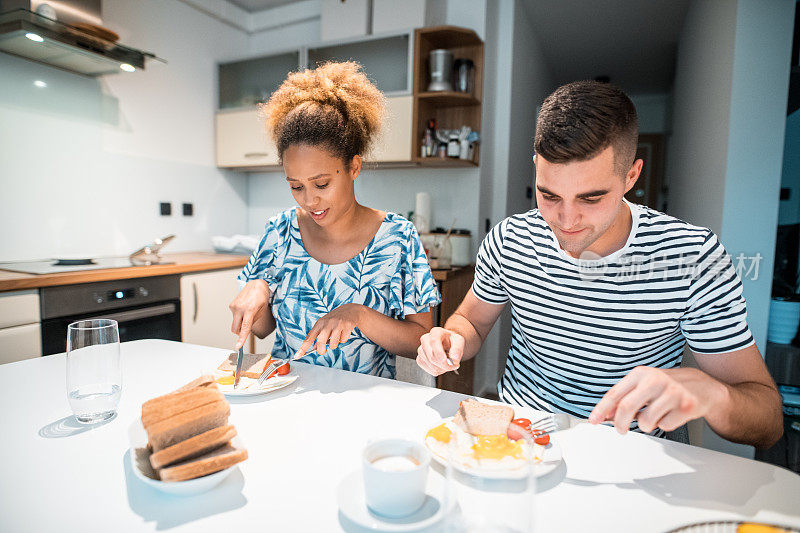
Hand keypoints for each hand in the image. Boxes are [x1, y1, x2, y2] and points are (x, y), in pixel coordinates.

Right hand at [229, 279, 268, 349]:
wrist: (256, 284)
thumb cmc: (262, 296)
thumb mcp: (262, 310)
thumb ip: (253, 321)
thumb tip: (246, 330)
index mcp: (249, 310)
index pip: (244, 328)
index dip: (241, 338)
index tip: (237, 346)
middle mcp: (240, 308)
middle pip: (235, 328)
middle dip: (239, 332)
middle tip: (247, 327)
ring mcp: (234, 306)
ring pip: (235, 323)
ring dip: (240, 322)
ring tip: (248, 313)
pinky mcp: (231, 305)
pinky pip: (234, 317)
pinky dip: (239, 317)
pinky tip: (245, 309)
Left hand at [295, 304, 363, 358]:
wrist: (350, 310)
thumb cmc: (335, 319)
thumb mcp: (325, 324)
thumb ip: (319, 335)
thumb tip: (314, 348)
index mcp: (319, 323)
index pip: (309, 338)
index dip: (303, 348)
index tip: (297, 356)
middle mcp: (327, 323)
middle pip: (321, 342)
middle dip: (321, 350)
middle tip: (323, 351)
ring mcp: (337, 324)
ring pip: (333, 344)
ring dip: (334, 344)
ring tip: (337, 337)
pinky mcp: (347, 326)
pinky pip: (343, 341)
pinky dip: (343, 339)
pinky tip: (344, 332)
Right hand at [416, 327, 463, 375]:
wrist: (447, 345)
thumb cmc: (452, 342)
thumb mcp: (459, 341)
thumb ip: (458, 349)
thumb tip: (454, 358)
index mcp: (436, 332)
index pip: (434, 341)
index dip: (439, 352)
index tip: (446, 361)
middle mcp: (425, 339)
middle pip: (431, 356)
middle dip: (444, 364)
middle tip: (454, 366)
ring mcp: (421, 349)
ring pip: (430, 364)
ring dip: (442, 368)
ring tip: (448, 364)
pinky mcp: (419, 359)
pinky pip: (428, 369)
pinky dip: (437, 371)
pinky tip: (441, 366)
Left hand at [588, 366, 725, 433]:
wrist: (703, 386)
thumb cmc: (668, 386)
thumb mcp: (644, 385)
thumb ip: (625, 398)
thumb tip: (607, 414)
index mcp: (641, 374)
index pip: (615, 394)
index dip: (602, 409)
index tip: (594, 420)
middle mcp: (655, 380)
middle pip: (626, 408)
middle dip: (619, 424)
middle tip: (620, 429)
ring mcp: (672, 393)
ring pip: (645, 421)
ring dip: (647, 424)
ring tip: (656, 414)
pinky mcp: (686, 406)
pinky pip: (664, 426)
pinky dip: (665, 425)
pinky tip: (671, 414)